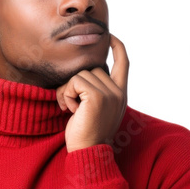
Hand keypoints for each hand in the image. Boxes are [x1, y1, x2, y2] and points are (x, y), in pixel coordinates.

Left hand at [56, 34, 128, 152]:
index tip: (110, 36)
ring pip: (80, 74)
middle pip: (92, 68)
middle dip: (75, 84)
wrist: (88, 152)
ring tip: (72, 109)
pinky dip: (66, 94)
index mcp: (121, 94)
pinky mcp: (97, 96)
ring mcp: (110, 93)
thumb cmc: (87, 133)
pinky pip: (74, 81)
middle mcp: (119, 92)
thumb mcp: (98, 110)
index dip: (117, 47)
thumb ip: (98, 92)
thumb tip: (87, 74)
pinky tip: (71, 110)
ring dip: (68, 91)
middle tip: (72, 106)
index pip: (124, 63)